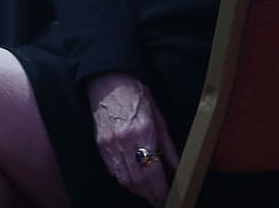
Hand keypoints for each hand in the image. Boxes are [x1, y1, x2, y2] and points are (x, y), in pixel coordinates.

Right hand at [87, 72, 178, 206]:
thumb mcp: (159, 117)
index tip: (167, 197)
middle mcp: (125, 142)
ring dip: (137, 190)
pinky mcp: (101, 147)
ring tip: (148, 193)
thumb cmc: (137, 95)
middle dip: (150, 194)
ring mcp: (111, 146)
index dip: (160, 189)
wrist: (109, 83)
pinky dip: (124, 179)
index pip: (153, 171)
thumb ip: (168, 145)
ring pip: (124, 179)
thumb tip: (177, 166)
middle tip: (159, 200)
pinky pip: (113, 171)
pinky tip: (133, 180)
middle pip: (137, 180)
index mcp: (143, 133)